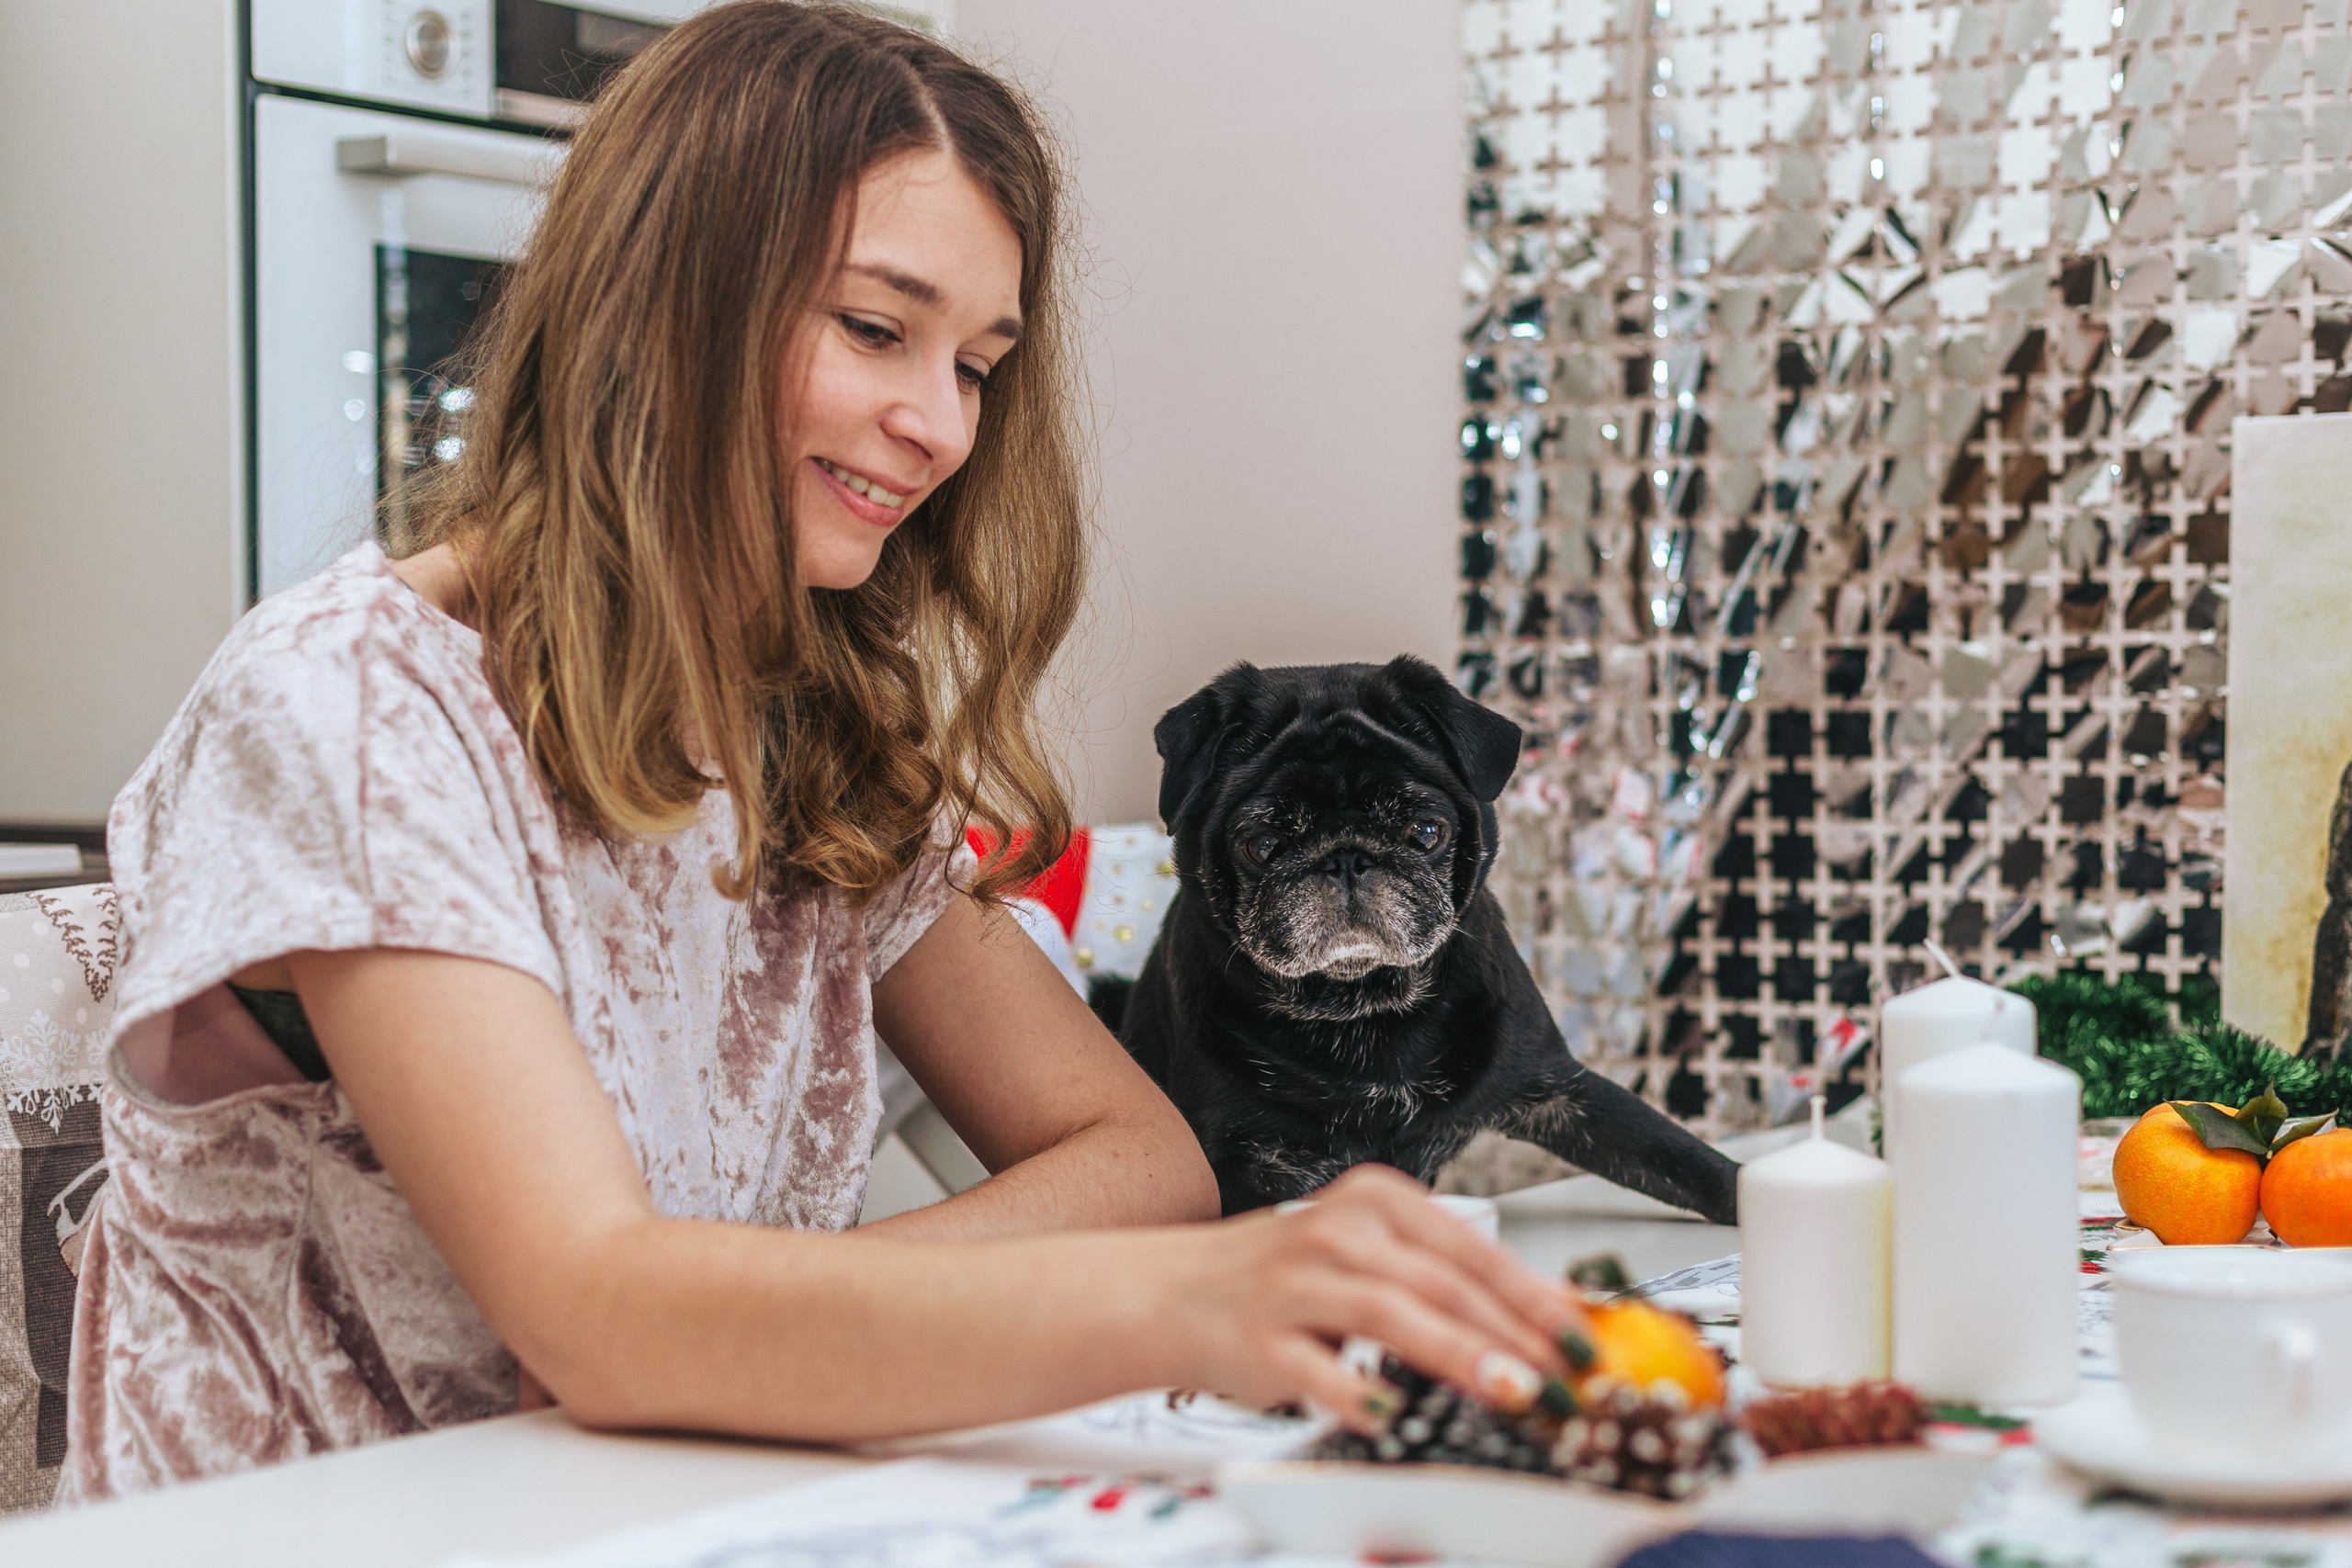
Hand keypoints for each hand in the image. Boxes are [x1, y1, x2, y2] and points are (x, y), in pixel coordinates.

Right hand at [1150, 1166, 1589, 1432]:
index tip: (1580, 1334)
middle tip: (1560, 1374)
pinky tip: (1394, 1414)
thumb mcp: (1369, 1253)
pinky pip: (1317, 1368)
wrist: (1179, 1291)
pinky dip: (1358, 1392)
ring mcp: (1296, 1282)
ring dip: (1458, 1354)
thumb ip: (1449, 1278)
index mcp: (1375, 1201)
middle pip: (1440, 1281)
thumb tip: (1550, 1319)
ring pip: (1391, 1313)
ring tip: (1509, 1389)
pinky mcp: (1262, 1336)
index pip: (1469, 1248)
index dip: (1532, 1293)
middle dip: (1512, 1332)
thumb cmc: (1290, 1277)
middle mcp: (1337, 1232)